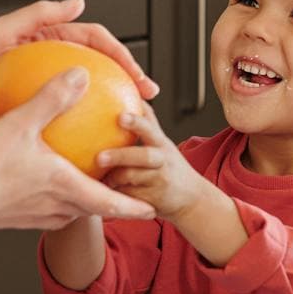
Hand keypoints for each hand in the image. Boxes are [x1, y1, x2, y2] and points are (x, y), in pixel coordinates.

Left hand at [0, 0, 158, 147]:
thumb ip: (36, 14)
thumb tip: (79, 2)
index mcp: (44, 39)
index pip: (93, 40)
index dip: (120, 53)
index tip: (135, 74)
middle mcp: (48, 63)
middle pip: (99, 66)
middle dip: (128, 80)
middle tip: (146, 98)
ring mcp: (43, 90)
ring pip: (88, 95)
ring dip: (112, 106)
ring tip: (130, 123)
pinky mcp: (35, 114)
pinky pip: (67, 120)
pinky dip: (86, 131)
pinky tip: (98, 146)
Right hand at [0, 67, 154, 234]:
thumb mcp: (19, 124)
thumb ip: (52, 98)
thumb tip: (81, 74)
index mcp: (65, 188)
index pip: (111, 203)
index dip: (135, 206)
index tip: (153, 208)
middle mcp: (54, 207)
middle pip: (95, 210)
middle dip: (116, 203)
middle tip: (130, 191)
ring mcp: (34, 215)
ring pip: (72, 211)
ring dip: (88, 201)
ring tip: (96, 186)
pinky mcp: (16, 218)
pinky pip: (49, 209)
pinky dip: (60, 198)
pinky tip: (49, 180)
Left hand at [96, 103, 209, 219]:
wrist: (192, 199)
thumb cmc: (169, 166)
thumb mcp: (162, 142)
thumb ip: (147, 122)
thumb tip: (132, 92)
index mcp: (161, 144)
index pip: (150, 128)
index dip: (136, 122)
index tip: (121, 116)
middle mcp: (162, 160)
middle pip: (143, 156)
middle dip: (120, 156)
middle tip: (99, 157)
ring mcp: (158, 181)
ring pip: (131, 178)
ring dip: (114, 179)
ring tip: (102, 179)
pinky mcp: (153, 200)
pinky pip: (128, 197)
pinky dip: (117, 194)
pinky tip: (107, 193)